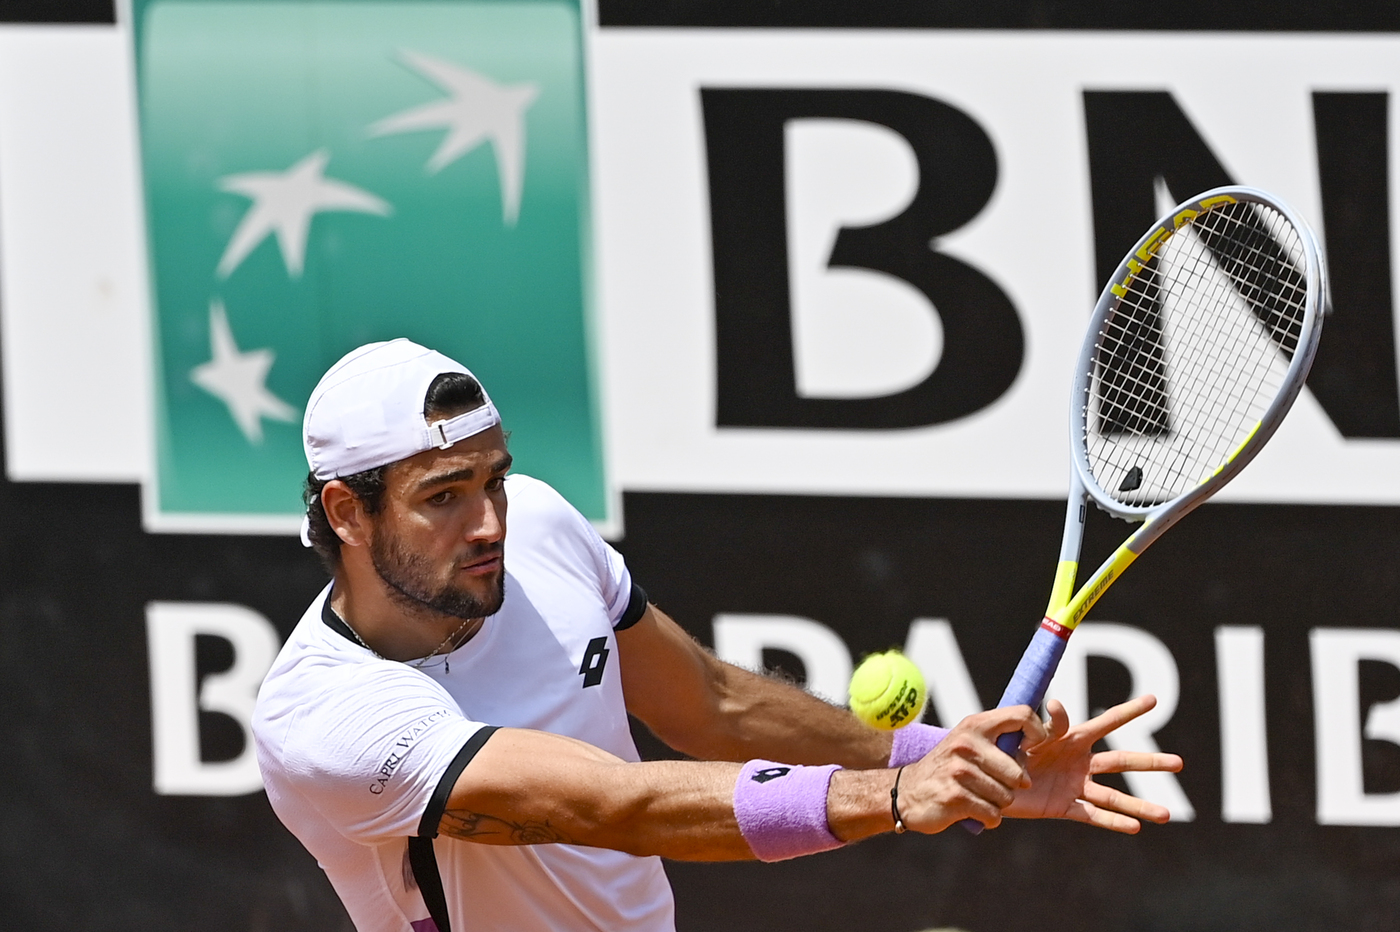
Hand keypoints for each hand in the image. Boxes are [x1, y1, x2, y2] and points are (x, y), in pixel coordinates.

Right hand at [896, 705, 1046, 832]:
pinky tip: (972, 811)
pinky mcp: (955, 796)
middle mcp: (967, 743)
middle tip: (994, 785)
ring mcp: (959, 770)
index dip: (1037, 732)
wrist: (908, 792)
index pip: (1021, 715)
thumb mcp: (968, 742)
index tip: (1031, 748)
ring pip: (1006, 797)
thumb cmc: (949, 768)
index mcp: (974, 725)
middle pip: (1018, 773)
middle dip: (1012, 787)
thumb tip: (1039, 735)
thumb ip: (998, 738)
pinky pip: (993, 814)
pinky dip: (988, 818)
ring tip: (978, 797)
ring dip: (997, 804)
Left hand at [1005, 694, 1182, 833]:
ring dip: (1140, 805)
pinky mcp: (1065, 806)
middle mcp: (1080, 761)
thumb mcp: (1023, 732)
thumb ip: (1044, 723)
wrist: (986, 779)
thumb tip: (1058, 704)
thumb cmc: (1003, 749)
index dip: (1129, 710)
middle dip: (1151, 762)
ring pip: (1114, 796)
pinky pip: (1093, 816)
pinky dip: (1113, 822)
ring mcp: (1076, 785)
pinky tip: (1135, 828)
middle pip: (1122, 761)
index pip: (1107, 721)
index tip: (1153, 699)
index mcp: (1072, 738)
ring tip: (1167, 815)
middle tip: (1180, 763)